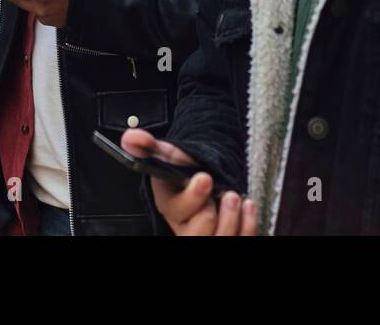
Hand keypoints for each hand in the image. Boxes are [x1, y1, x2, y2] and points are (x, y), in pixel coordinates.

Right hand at [121, 128, 257, 235]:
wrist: (207, 173)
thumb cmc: (186, 168)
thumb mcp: (168, 155)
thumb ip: (149, 147)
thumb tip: (131, 138)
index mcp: (169, 207)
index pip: (178, 211)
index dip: (193, 197)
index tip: (205, 177)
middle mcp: (186, 227)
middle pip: (198, 235)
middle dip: (216, 213)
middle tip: (226, 193)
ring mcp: (206, 235)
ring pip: (220, 241)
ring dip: (233, 219)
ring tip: (235, 198)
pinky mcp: (226, 236)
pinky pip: (240, 241)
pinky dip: (248, 225)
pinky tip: (247, 207)